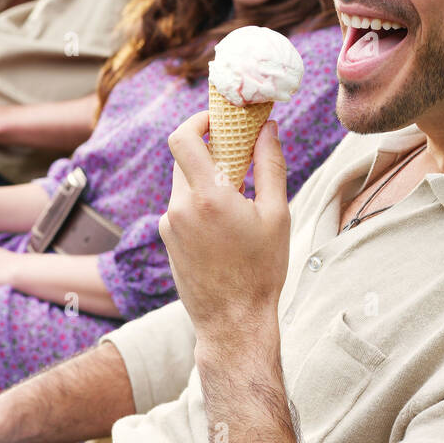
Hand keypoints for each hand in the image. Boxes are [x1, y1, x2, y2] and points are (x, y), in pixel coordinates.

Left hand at [161, 112, 289, 351]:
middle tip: (240, 156)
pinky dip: (200, 203)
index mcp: (206, 196)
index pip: (183, 138)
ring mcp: (168, 225)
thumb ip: (271, 165)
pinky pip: (181, 207)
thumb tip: (268, 128)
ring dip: (207, 180)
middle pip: (185, 159)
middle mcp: (179, 207)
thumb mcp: (276, 214)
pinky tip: (225, 226)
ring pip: (184, 184)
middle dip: (210, 151)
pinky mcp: (167, 240)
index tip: (218, 119)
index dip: (197, 120)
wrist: (233, 323)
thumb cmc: (260, 271)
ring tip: (239, 199)